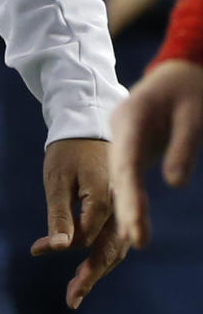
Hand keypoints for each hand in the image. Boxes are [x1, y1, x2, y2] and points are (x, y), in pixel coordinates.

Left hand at [31, 137, 128, 308]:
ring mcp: (124, 207)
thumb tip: (55, 248)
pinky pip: (115, 238)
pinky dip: (103, 255)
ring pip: (116, 248)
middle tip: (71, 300)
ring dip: (97, 270)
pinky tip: (89, 269)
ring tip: (76, 292)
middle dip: (91, 276)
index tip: (35, 249)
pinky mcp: (120, 207)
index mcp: (104, 199)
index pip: (85, 236)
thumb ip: (59, 215)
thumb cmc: (67, 150)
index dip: (60, 246)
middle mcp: (120, 206)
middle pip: (109, 250)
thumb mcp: (56, 179)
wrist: (86, 124)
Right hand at [111, 61, 202, 248]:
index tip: (135, 226)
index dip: (130, 196)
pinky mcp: (133, 147)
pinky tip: (136, 224)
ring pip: (122, 177)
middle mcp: (121, 131)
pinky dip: (133, 199)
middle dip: (127, 208)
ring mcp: (125, 139)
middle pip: (120, 173)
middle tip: (136, 240)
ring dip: (128, 208)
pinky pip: (130, 176)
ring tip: (136, 240)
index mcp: (131, 118)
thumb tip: (174, 184)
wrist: (181, 72)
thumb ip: (183, 147)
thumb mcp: (193, 115)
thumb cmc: (190, 90)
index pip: (127, 161)